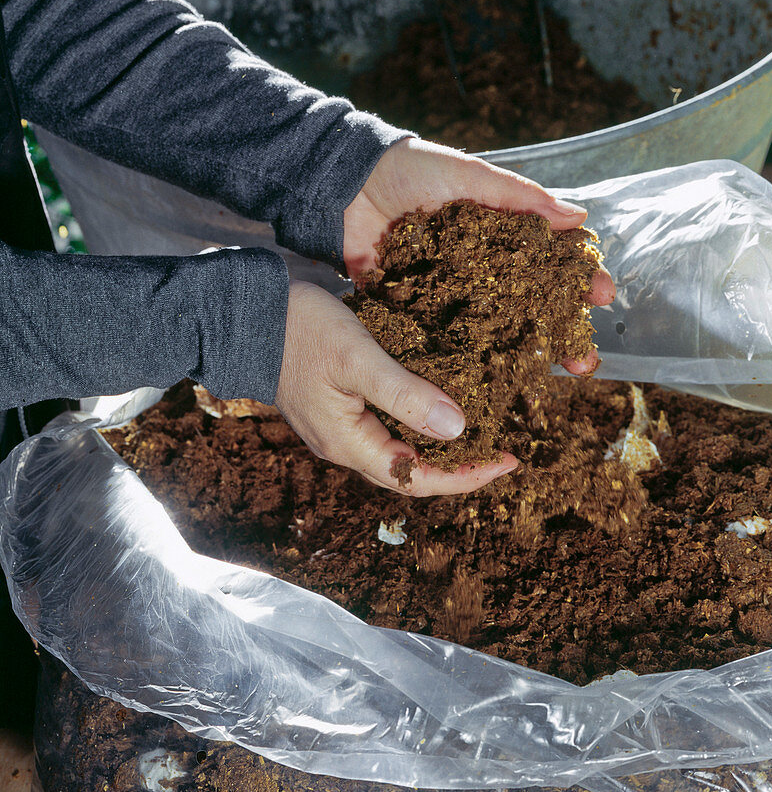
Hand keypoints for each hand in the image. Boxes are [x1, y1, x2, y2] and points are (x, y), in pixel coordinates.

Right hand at [275, 282, 518, 496]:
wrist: (244, 313)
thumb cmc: (299, 331)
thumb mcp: (358, 358)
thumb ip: (405, 394)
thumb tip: (458, 429)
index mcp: (350, 443)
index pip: (418, 478)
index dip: (466, 475)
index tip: (508, 460)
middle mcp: (345, 444)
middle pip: (412, 470)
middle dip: (461, 463)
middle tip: (504, 446)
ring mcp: (340, 425)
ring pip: (402, 447)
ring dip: (442, 443)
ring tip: (483, 427)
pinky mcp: (339, 402)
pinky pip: (389, 423)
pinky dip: (421, 419)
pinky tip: (441, 400)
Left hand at [345, 137, 614, 372]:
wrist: (346, 183)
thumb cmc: (411, 168)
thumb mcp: (469, 176)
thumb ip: (519, 197)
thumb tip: (578, 216)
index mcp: (500, 233)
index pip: (550, 259)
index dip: (579, 278)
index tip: (603, 296)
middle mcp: (481, 268)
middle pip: (530, 305)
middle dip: (561, 332)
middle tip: (584, 358)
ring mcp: (450, 293)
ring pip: (495, 330)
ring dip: (523, 355)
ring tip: (549, 376)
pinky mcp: (415, 309)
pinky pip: (445, 339)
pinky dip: (466, 360)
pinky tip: (488, 382)